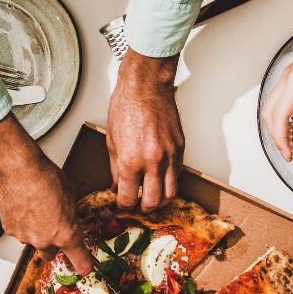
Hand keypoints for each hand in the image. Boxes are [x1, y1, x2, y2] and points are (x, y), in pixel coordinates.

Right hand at [0, 115, 94, 273]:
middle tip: (54, 229)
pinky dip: (23, 224)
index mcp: (65, 234)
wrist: (17, 169)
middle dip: (54, 245)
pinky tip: (25, 208)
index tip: (85, 266)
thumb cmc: (43, 177)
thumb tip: (70, 215)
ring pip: (34, 243)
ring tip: (37, 211)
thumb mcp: (70, 195)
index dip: (84, 264)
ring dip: (37, 232)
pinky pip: (20, 232)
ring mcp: (25, 237)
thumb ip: (71, 214)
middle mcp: (44, 240)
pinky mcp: (10, 230)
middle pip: (51, 255)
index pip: (80, 262)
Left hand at [107, 50, 182, 210]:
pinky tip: (161, 178)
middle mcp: (152, 162)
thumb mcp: (112, 141)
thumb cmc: (126, 107)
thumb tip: (117, 186)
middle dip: (144, 207)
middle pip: (152, 201)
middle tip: (138, 205)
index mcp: (131, 161)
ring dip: (161, 199)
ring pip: (171, 192)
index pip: (129, 197)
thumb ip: (115, 168)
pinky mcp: (180, 148)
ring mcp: (169, 155)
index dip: (124, 204)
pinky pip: (178, 174)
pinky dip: (170, 181)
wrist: (146, 86)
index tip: (123, 203)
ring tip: (153, 197)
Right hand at [261, 27, 292, 161]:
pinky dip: (286, 116)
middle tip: (290, 153)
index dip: (282, 138)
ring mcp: (288, 78)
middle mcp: (288, 79)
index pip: (281, 115)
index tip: (289, 153)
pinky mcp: (292, 78)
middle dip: (277, 136)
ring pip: (271, 108)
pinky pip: (282, 101)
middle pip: (269, 114)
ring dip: (278, 126)